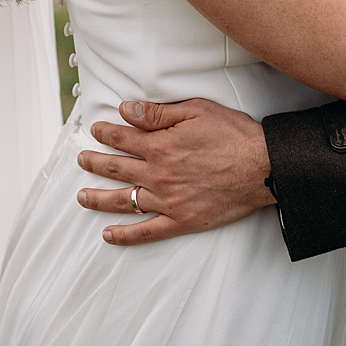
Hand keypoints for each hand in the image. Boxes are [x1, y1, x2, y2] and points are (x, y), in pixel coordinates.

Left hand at [75, 98, 274, 245]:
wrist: (263, 167)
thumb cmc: (234, 134)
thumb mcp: (196, 110)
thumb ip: (158, 112)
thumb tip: (125, 109)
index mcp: (160, 146)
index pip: (122, 138)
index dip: (105, 132)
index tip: (96, 130)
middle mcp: (158, 175)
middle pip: (116, 168)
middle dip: (94, 162)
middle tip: (82, 159)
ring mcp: (168, 200)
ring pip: (123, 201)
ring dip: (98, 198)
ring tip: (82, 197)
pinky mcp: (182, 220)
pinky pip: (147, 231)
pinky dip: (125, 235)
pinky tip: (108, 235)